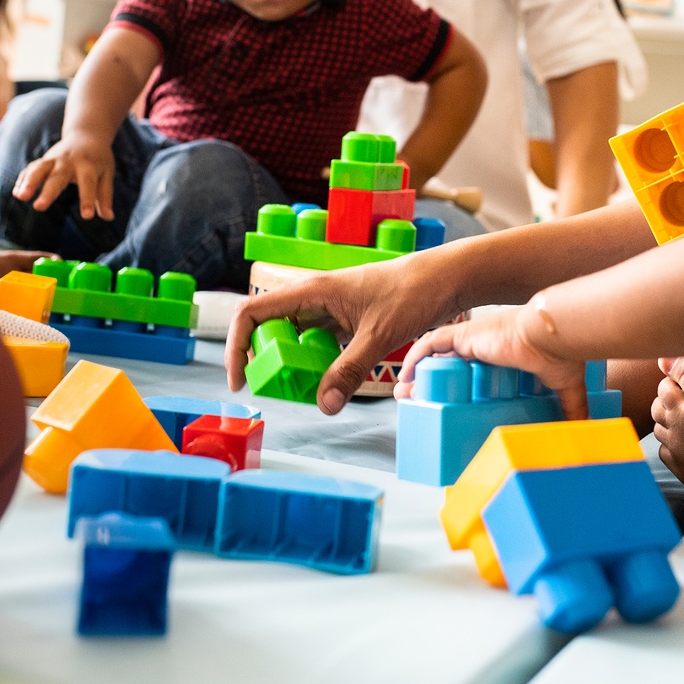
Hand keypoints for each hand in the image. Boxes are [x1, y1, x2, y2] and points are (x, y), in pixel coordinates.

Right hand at [12, 132, 115, 220]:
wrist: (86, 135)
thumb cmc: (98, 159)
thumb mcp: (107, 174)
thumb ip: (105, 195)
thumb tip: (108, 217)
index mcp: (88, 165)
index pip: (88, 184)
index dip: (88, 199)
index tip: (87, 216)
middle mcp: (69, 161)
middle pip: (57, 177)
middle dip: (48, 192)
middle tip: (39, 207)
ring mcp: (54, 159)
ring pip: (39, 169)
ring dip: (28, 182)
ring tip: (20, 196)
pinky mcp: (44, 161)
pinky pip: (31, 169)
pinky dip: (23, 180)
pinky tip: (17, 193)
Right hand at [225, 252, 465, 412]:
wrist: (447, 277)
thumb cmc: (414, 293)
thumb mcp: (380, 335)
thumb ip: (349, 370)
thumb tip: (324, 405)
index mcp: (312, 291)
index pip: (252, 313)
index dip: (237, 345)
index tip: (241, 379)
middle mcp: (315, 297)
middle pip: (269, 328)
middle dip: (266, 360)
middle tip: (279, 390)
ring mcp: (331, 308)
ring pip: (294, 338)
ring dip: (292, 364)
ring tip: (304, 390)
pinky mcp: (347, 319)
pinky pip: (318, 343)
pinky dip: (316, 363)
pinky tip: (330, 381)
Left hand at [395, 303, 590, 420]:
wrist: (553, 336)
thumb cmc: (560, 355)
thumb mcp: (565, 386)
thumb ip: (572, 407)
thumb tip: (585, 429)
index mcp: (501, 355)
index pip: (472, 367)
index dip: (455, 381)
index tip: (444, 401)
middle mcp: (483, 345)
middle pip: (447, 363)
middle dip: (428, 381)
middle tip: (415, 402)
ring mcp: (471, 339)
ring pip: (434, 354)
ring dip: (417, 372)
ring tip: (405, 394)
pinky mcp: (464, 335)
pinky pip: (430, 343)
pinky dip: (416, 357)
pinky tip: (407, 375)